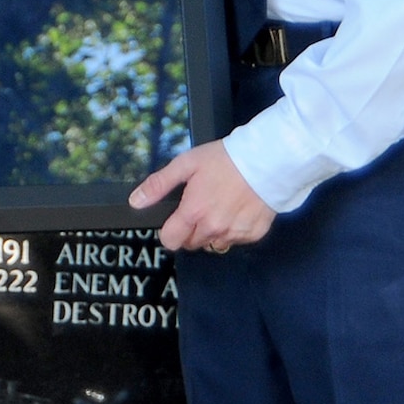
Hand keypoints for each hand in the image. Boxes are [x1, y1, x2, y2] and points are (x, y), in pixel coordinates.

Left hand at [128, 139, 275, 253]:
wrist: (267, 160)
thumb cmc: (225, 159)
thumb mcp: (186, 164)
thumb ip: (159, 185)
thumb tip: (135, 201)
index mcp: (194, 213)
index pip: (170, 241)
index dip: (169, 231)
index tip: (175, 220)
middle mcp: (213, 229)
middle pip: (191, 243)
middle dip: (191, 230)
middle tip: (201, 206)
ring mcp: (234, 234)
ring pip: (214, 244)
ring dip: (212, 232)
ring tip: (220, 207)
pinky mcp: (253, 234)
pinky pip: (236, 240)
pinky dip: (233, 229)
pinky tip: (237, 209)